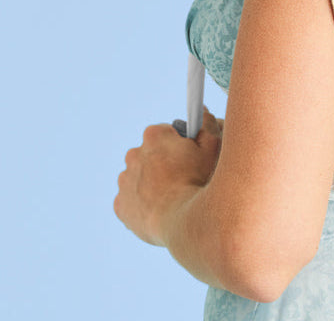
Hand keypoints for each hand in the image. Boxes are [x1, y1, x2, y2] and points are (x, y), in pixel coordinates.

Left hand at [114, 106, 222, 245]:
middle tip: (183, 176)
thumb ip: (206, 124)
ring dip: (152, 181)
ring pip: (140, 175)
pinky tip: (160, 207)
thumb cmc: (199, 181)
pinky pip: (131, 198)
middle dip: (164, 160)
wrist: (183, 222)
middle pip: (150, 153)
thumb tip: (201, 111)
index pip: (165, 131)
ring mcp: (125, 181)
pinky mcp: (120, 205)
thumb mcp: (212, 147)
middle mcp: (133, 154)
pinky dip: (143, 201)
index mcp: (154, 136)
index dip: (180, 143)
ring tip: (172, 194)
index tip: (189, 155)